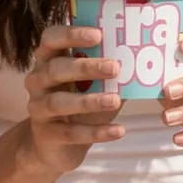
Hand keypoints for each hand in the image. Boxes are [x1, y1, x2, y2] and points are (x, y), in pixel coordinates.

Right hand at [20, 24, 124, 175]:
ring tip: (115, 100)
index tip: (98, 34)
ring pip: (58, 102)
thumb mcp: (94, 86)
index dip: (71, 34)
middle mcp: (37, 81)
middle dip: (85, 67)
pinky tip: (118, 130)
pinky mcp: (46, 135)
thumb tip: (145, 58)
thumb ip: (111, 71)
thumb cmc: (80, 108)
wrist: (57, 148)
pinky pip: (70, 133)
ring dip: (89, 101)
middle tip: (115, 67)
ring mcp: (38, 109)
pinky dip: (96, 132)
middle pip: (55, 69)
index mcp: (48, 61)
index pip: (51, 38)